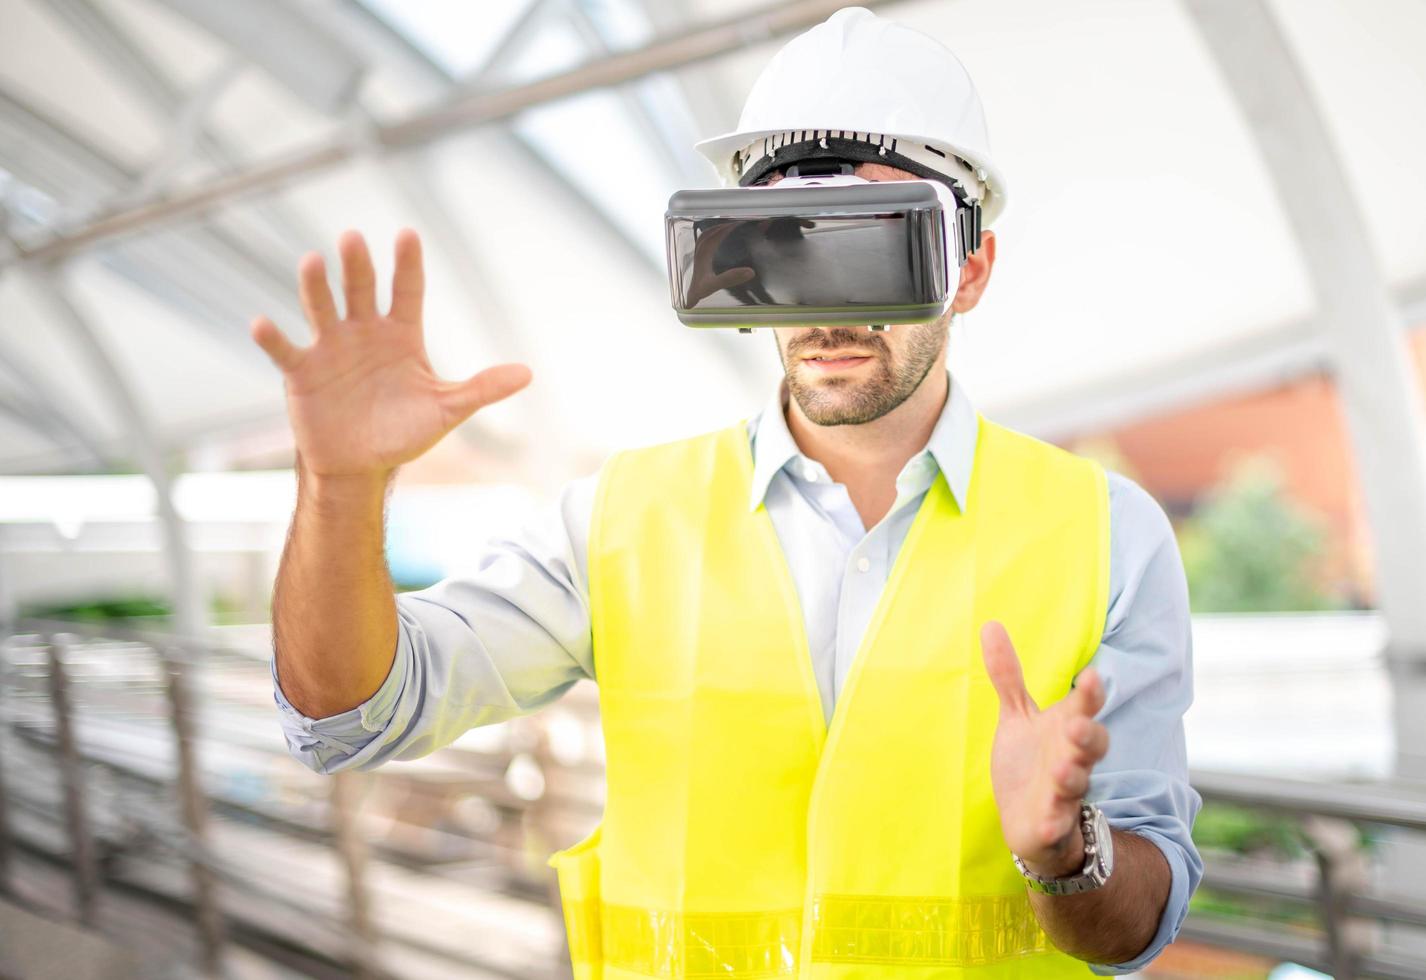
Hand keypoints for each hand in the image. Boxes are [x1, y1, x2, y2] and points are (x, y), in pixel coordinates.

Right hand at [250, 228, 531, 481]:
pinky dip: (272, 337)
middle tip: (352, 239)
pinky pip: (284, 350)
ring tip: (312, 262)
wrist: (361, 465)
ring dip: (315, 286)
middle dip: (356, 265)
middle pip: (359, 289)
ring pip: (320, 307)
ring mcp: (330, 347)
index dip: (407, 264)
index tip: (408, 234)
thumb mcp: (446, 409)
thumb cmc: (403, 431)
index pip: (406, 290)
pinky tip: (260, 323)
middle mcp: (363, 331)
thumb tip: (528, 373)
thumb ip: (482, 389)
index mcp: (401, 334)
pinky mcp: (301, 371)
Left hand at [685, 221, 754, 305]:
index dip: (726, 228)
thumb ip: (729, 278)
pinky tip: (721, 239)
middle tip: (737, 223)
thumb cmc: (700, 290)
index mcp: (703, 253)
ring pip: (707, 236)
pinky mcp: (701, 259)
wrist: (691, 296)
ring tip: (730, 227)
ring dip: (718, 230)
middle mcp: (700, 250)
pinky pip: (707, 242)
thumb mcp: (714, 284)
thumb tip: (750, 271)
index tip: (738, 224)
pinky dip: (715, 237)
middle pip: (710, 232)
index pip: (714, 234)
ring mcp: (699, 254)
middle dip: (723, 226)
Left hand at [979, 620, 1108, 877]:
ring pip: (1076, 782)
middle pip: (1090, 745)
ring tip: (1061, 771)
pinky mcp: (1052, 822)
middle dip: (1088, 735)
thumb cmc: (1031, 762)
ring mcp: (1064, 792)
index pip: (1084, 708)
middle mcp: (1071, 759)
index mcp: (1066, 729)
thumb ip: (1008, 676)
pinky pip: (1057, 824)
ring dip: (1071, 776)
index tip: (1092, 675)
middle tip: (1078, 725)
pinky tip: (1049, 823)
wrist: (1030, 819)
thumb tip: (990, 624)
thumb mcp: (1018, 716)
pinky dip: (1055, 822)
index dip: (1090, 694)